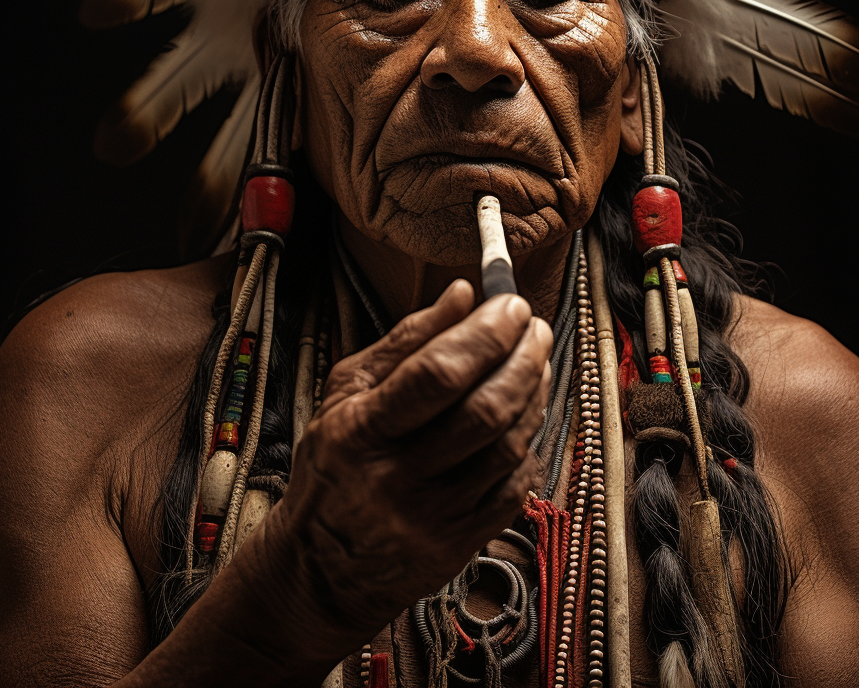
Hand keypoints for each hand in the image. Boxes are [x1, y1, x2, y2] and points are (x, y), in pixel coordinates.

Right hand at [256, 280, 551, 647]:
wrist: (323, 564)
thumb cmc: (335, 464)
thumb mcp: (347, 391)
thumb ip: (405, 339)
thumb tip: (462, 294)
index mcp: (361, 431)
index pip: (437, 374)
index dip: (484, 334)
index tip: (509, 305)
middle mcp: (397, 477)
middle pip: (484, 409)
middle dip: (523, 357)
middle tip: (533, 327)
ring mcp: (433, 515)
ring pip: (508, 445)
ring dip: (534, 394)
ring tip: (535, 363)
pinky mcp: (461, 541)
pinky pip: (516, 485)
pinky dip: (529, 442)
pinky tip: (524, 416)